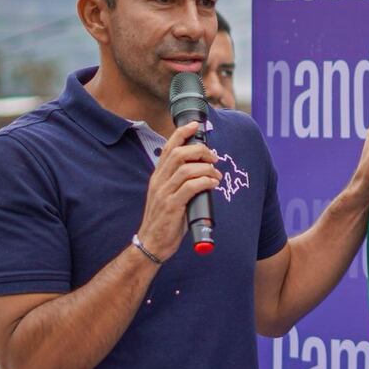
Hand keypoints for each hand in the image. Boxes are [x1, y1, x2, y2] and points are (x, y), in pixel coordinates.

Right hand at [136, 121, 220, 259]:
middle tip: (214, 158)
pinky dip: (205, 182)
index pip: (168, 147)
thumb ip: (181, 181)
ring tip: (216, 176)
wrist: (152, 243)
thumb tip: (204, 170)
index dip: (182, 133)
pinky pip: (190, 187)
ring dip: (206, 168)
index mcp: (158, 176)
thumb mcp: (169, 195)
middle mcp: (159, 181)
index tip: (195, 125)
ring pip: (186, 169)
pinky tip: (212, 184)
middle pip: (179, 154)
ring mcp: (164, 193)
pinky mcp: (171, 206)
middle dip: (201, 151)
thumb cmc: (165, 219)